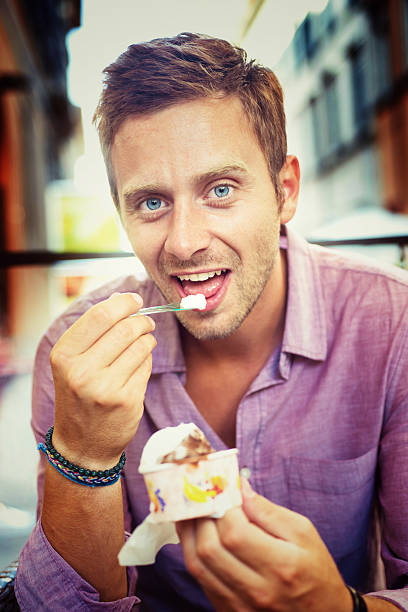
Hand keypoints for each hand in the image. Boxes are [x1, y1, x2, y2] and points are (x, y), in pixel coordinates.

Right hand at [49, 292, 155, 467]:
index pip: (100, 316)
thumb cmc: (79, 395)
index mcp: (64, 356)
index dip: (123, 303)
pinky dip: (147, 360)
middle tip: (147, 322)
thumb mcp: (73, 362)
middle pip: (125, 329)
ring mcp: (105, 388)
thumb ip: (93, 331)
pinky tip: (138, 366)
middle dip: (142, 321)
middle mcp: (81, 372)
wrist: (82, 445)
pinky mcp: (127, 401)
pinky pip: (147, 366)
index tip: (135, 301)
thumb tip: (121, 299)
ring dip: (148, 340)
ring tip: (144, 342)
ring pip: (141, 346)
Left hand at [177, 480, 351, 611]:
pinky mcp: (227, 610)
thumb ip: (269, 511)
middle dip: (202, 516)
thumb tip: (241, 488)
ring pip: (197, 564)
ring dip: (190, 532)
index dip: (223, 507)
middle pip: (210, 548)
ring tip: (194, 510)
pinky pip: (199, 578)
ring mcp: (239, 604)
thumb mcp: (303, 533)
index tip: (225, 491)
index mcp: (281, 566)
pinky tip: (195, 533)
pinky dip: (192, 551)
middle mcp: (257, 589)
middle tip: (206, 497)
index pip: (235, 533)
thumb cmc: (314, 570)